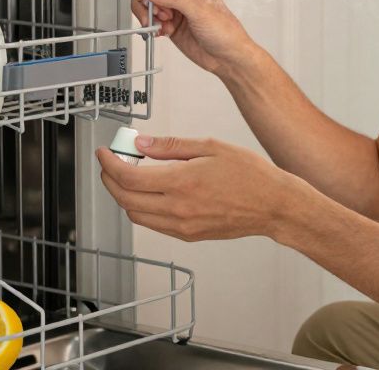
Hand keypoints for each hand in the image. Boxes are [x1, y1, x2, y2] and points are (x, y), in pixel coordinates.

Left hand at [95, 135, 308, 242]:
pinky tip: (151, 190)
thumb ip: (170, 147)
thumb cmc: (249, 174)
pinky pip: (153, 224)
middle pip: (125, 198)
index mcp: (182, 183)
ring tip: (132, 174)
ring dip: (124, 195)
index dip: (109, 163)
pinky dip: (142, 207)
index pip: (128, 177)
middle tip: (111, 162)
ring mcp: (183, 226)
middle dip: (110, 179)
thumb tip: (141, 143)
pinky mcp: (189, 235)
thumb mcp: (210, 147)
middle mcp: (178, 209)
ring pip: (136, 214)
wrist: (273, 205)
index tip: (104, 152)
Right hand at [131, 0, 254, 77]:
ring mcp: (173, 6)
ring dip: (149, 16)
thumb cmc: (225, 30)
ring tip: (162, 25)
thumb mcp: (199, 9)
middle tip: (152, 16)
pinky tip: (165, 32)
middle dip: (145, 2)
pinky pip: (150, 19)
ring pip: (146, 4)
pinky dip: (152, 27)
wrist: (227, 57)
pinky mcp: (168, 21)